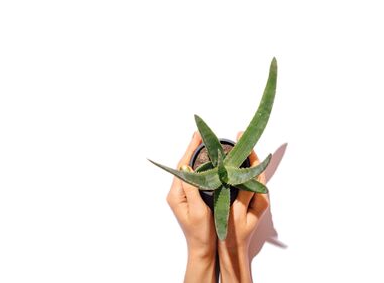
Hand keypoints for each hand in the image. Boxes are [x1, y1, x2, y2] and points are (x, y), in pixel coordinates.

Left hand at [166, 132, 216, 282]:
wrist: (202, 248)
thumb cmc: (201, 233)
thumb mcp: (197, 210)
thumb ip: (191, 188)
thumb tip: (186, 166)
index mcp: (176, 194)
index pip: (182, 166)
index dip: (189, 150)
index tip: (196, 136)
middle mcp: (177, 193)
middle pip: (184, 165)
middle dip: (192, 149)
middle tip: (201, 135)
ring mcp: (182, 195)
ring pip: (189, 170)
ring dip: (195, 157)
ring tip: (204, 144)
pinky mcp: (189, 198)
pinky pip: (194, 178)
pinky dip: (200, 167)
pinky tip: (207, 162)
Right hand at [217, 132, 269, 282]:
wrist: (232, 250)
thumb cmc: (233, 234)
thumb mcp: (236, 213)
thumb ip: (243, 193)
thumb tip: (245, 173)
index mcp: (259, 198)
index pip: (256, 169)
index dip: (250, 152)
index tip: (243, 138)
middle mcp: (259, 196)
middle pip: (254, 168)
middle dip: (247, 152)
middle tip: (238, 137)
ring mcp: (254, 197)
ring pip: (248, 173)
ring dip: (242, 160)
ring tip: (234, 146)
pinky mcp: (247, 200)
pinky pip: (243, 180)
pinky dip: (237, 170)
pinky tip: (229, 164)